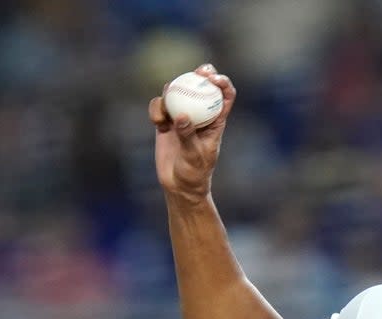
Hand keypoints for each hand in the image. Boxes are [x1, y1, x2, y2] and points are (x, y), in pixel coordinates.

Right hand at [148, 64, 234, 200]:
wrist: (178, 185)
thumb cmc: (194, 173)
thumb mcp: (194, 156)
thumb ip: (188, 135)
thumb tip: (181, 116)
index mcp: (216, 121)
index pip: (225, 96)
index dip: (222, 82)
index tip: (213, 78)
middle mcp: (200, 114)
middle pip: (202, 86)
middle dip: (201, 73)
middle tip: (197, 71)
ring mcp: (182, 116)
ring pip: (178, 92)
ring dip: (172, 92)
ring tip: (166, 106)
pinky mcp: (166, 121)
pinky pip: (160, 106)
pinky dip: (157, 109)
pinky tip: (157, 122)